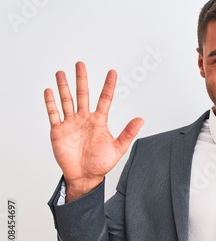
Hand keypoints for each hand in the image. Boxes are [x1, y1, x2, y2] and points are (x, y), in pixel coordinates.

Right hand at [44, 62, 143, 200]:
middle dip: (81, 79)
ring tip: (61, 73)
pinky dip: (50, 103)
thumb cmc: (100, 164)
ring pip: (66, 101)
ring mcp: (71, 123)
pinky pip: (53, 114)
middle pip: (82, 95)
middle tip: (81, 64)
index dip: (108, 86)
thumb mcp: (118, 148)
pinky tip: (49, 91)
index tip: (112, 72)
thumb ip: (128, 133)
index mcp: (99, 121)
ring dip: (63, 87)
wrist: (84, 176)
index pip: (105, 99)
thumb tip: (141, 119)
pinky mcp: (58, 131)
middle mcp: (84, 119)